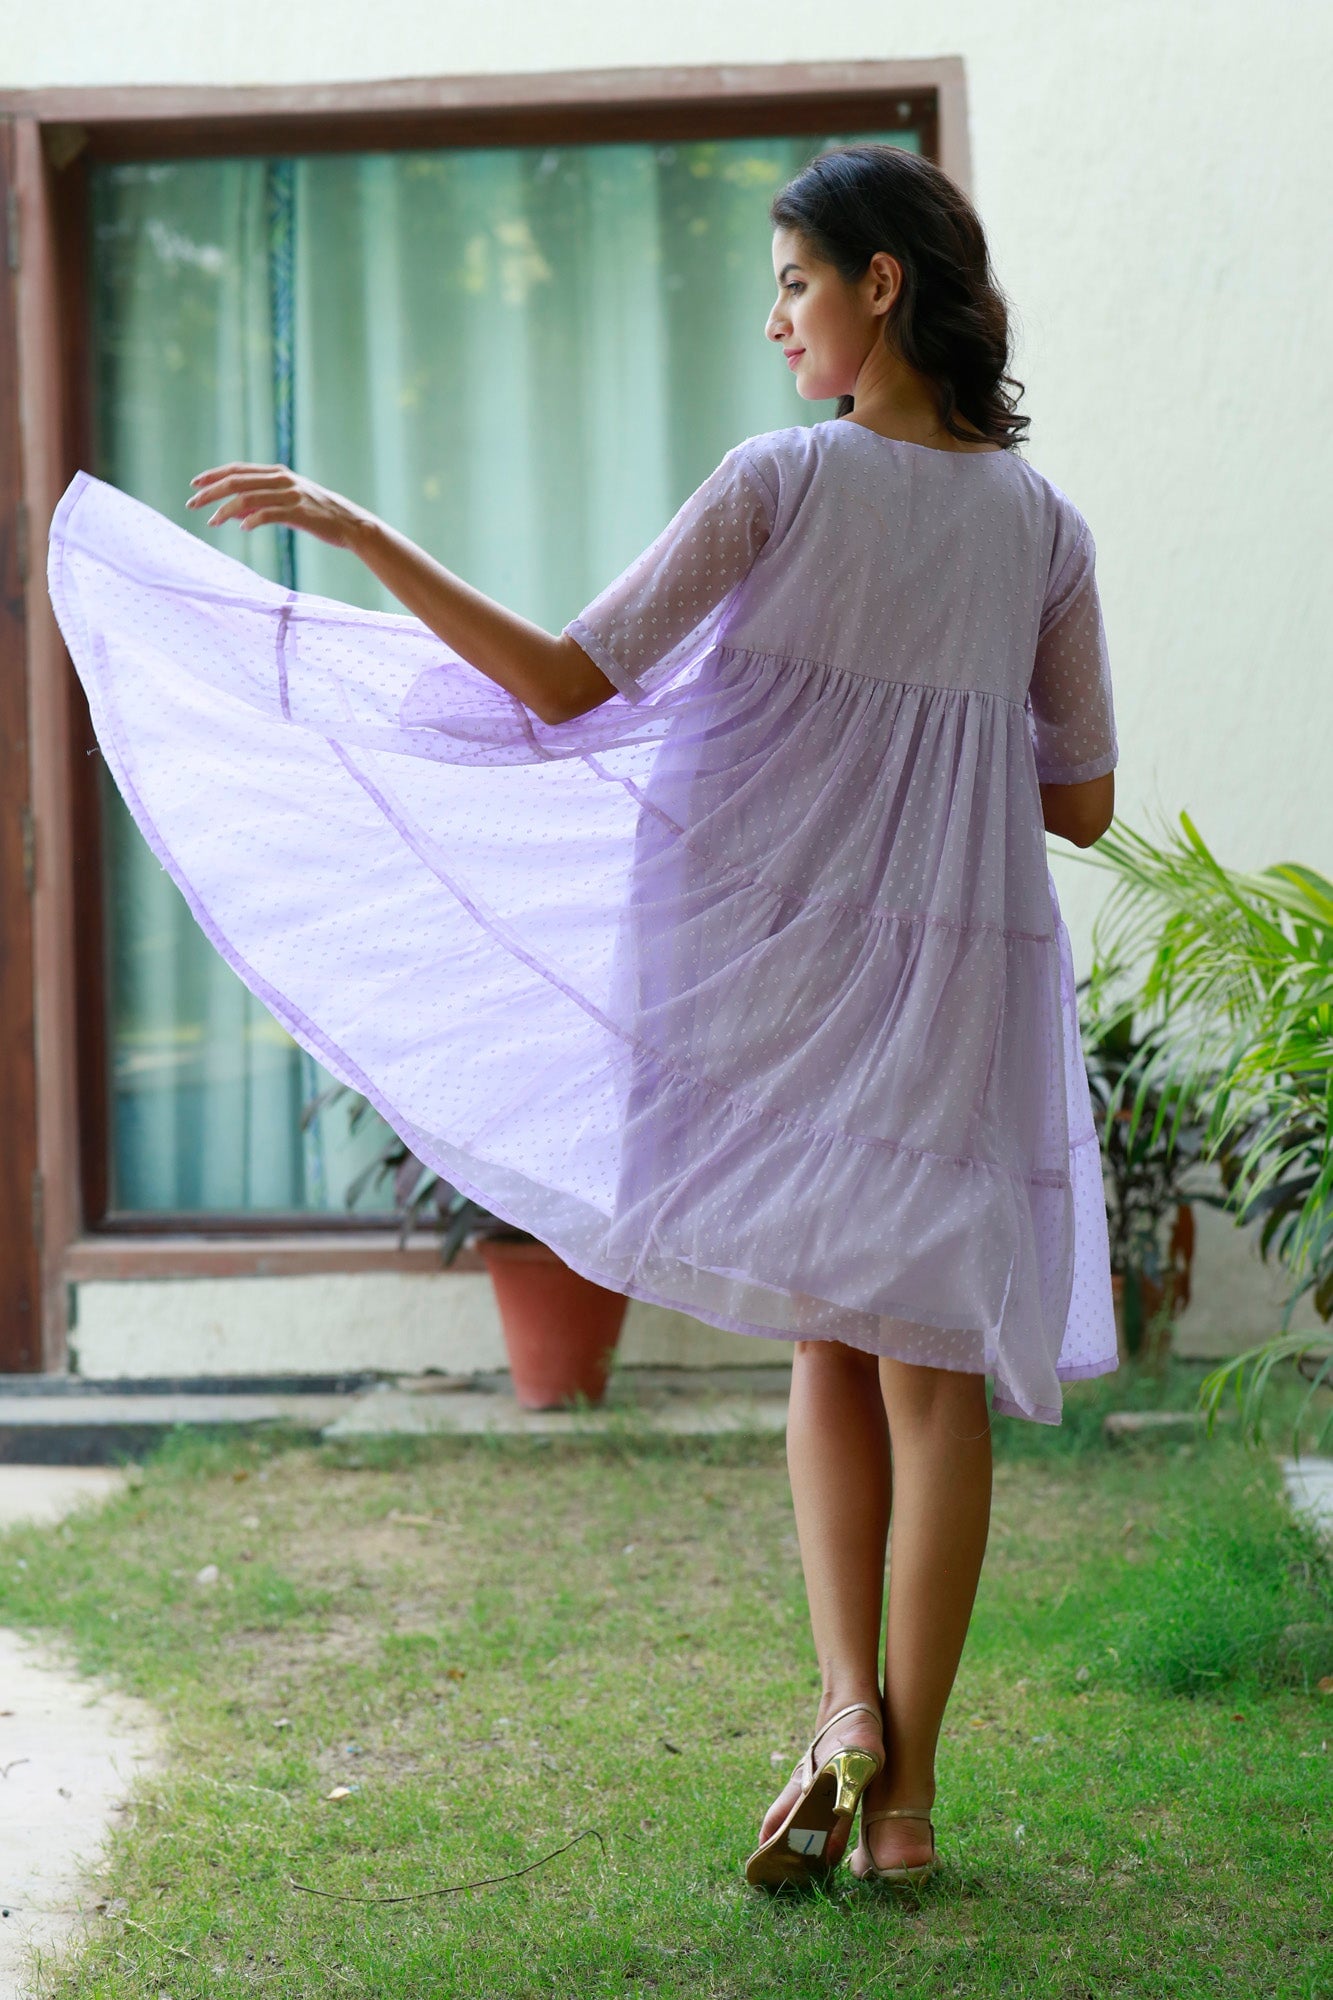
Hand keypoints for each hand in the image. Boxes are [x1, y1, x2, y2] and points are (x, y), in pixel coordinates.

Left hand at [186, 462, 372, 549]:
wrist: (350, 524)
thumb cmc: (317, 516)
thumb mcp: (287, 505)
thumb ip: (261, 504)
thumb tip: (232, 513)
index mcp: (277, 473)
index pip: (238, 469)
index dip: (214, 475)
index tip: (195, 484)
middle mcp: (281, 479)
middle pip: (237, 480)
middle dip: (211, 492)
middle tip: (192, 503)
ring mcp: (290, 495)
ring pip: (248, 497)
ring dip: (226, 510)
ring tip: (212, 521)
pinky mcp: (298, 512)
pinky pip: (268, 514)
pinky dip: (252, 520)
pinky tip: (243, 528)